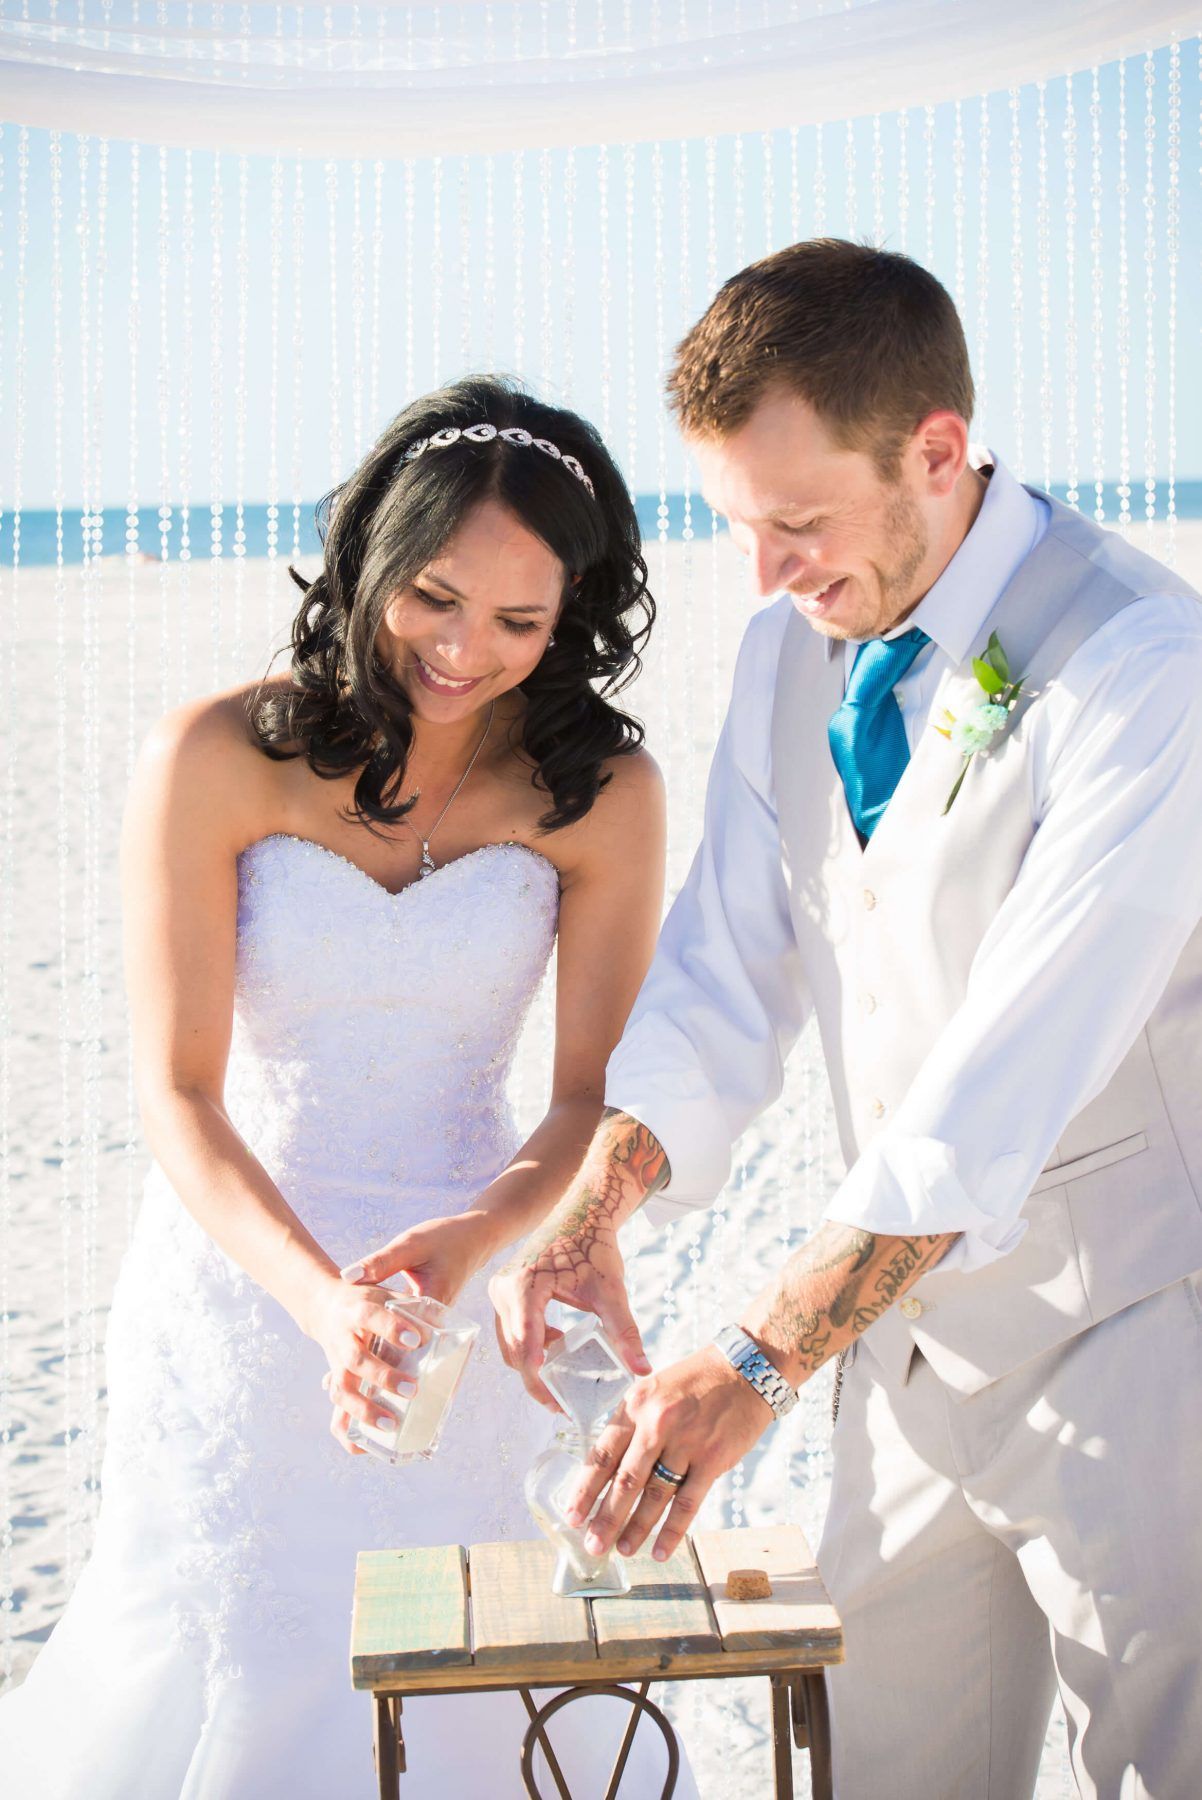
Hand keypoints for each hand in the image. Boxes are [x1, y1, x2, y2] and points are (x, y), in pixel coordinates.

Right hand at [304, 1271, 428, 1456]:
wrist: (327, 1308)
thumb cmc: (370, 1302)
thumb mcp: (389, 1296)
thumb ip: (416, 1308)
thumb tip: (451, 1324)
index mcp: (358, 1310)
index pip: (372, 1317)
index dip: (392, 1329)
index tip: (416, 1340)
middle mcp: (343, 1338)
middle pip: (357, 1360)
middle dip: (384, 1377)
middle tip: (413, 1389)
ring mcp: (335, 1364)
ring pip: (342, 1391)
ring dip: (364, 1411)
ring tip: (392, 1425)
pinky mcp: (336, 1384)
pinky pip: (335, 1414)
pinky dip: (346, 1434)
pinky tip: (366, 1448)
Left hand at [314, 1210, 496, 1453]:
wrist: (476, 1235)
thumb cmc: (445, 1237)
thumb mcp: (411, 1245)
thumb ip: (380, 1262)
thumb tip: (347, 1277)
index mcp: (434, 1305)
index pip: (408, 1341)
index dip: (386, 1362)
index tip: (367, 1386)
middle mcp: (437, 1322)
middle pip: (413, 1360)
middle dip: (391, 1381)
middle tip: (375, 1407)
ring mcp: (437, 1324)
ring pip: (417, 1358)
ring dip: (397, 1375)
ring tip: (377, 1404)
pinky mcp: (433, 1321)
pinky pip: (419, 1347)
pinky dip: (401, 1358)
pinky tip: (381, 1367)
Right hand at [489, 1220, 649, 1410]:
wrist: (582, 1212)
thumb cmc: (594, 1245)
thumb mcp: (611, 1290)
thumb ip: (624, 1331)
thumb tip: (642, 1369)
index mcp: (524, 1288)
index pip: (526, 1345)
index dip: (538, 1379)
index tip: (555, 1403)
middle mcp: (504, 1289)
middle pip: (514, 1349)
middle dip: (536, 1378)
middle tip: (561, 1402)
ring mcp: (501, 1290)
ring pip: (509, 1342)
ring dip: (532, 1361)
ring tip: (562, 1376)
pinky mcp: (505, 1290)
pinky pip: (511, 1329)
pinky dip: (530, 1343)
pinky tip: (557, 1343)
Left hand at [560, 1346, 772, 1563]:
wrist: (746, 1368)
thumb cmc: (694, 1382)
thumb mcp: (653, 1391)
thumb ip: (632, 1426)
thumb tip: (608, 1473)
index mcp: (635, 1404)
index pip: (603, 1454)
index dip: (585, 1490)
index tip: (571, 1517)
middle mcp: (658, 1422)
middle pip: (625, 1480)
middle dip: (606, 1518)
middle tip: (592, 1546)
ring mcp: (687, 1441)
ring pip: (655, 1495)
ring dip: (636, 1529)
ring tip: (623, 1550)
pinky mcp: (714, 1458)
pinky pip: (688, 1502)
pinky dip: (672, 1531)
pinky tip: (660, 1551)